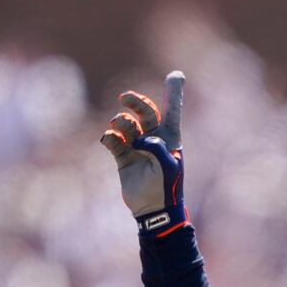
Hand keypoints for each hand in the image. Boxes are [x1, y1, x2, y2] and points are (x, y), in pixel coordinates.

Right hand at [100, 71, 188, 237]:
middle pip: (145, 112)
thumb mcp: (168, 163)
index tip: (176, 75)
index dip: (174, 92)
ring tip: (120, 127)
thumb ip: (155, 145)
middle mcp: (154, 140)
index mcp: (171, 139)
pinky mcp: (123, 157)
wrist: (154, 211)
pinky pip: (113, 140)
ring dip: (122, 122)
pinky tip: (109, 139)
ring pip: (126, 124)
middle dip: (136, 101)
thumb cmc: (167, 187)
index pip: (172, 111)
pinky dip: (110, 137)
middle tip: (126, 98)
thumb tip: (135, 138)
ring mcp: (137, 147)